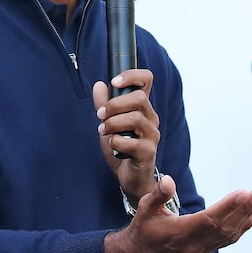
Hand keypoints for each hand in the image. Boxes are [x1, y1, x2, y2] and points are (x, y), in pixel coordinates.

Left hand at [93, 69, 159, 204]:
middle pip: (140, 98)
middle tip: (100, 115)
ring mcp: (152, 135)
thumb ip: (104, 105)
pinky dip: (116, 142)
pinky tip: (112, 145)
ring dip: (113, 123)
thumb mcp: (109, 123)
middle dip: (114, 104)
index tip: (114, 82)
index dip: (132, 76)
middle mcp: (151, 118)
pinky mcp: (148, 152)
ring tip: (102, 131)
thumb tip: (99, 85)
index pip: (146, 80)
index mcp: (142, 108)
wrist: (129, 177)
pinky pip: (131, 142)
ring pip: (136, 119)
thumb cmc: (122, 148)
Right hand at [104, 174, 251, 252]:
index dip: (227, 207)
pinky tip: (250, 216)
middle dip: (243, 210)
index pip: (209, 220)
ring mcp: (201, 250)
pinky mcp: (204, 251)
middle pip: (224, 227)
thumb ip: (158, 195)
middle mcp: (194, 245)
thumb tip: (169, 180)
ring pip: (228, 234)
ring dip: (245, 217)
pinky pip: (226, 240)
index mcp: (180, 234)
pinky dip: (240, 228)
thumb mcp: (144, 209)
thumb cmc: (143, 230)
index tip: (242, 193)